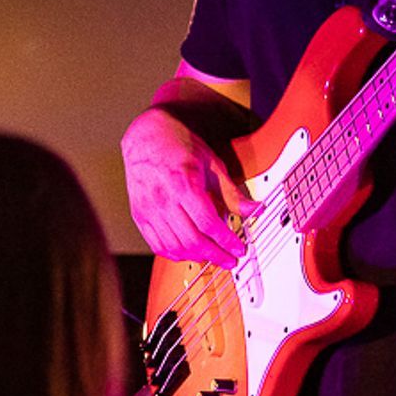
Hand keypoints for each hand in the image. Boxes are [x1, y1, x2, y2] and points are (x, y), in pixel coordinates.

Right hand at [122, 106, 257, 268]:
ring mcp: (148, 209)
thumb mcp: (212, 165)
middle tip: (230, 259)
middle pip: (192, 240)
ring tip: (213, 256)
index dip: (227, 241)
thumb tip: (255, 210)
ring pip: (175, 246)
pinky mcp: (139, 215)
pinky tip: (189, 253)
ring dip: (197, 257)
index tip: (239, 249)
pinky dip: (175, 254)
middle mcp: (163, 199)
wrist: (148, 136)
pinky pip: (157, 244)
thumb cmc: (180, 147)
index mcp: (184, 184)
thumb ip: (232, 192)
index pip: (208, 224)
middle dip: (216, 255)